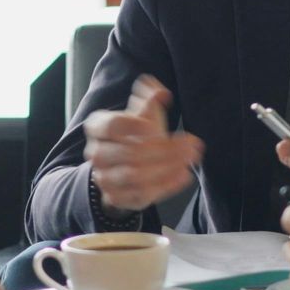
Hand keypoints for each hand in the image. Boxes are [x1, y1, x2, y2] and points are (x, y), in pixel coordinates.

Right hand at [83, 74, 203, 212]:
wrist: (121, 167)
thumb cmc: (135, 134)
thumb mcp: (142, 114)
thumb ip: (150, 99)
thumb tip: (159, 91)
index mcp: (98, 127)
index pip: (112, 126)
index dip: (135, 126)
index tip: (158, 127)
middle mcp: (97, 154)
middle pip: (129, 153)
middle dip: (165, 149)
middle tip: (192, 143)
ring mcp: (105, 178)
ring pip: (135, 175)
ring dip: (168, 167)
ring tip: (190, 158)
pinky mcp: (117, 197)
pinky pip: (141, 194)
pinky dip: (166, 185)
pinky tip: (184, 174)